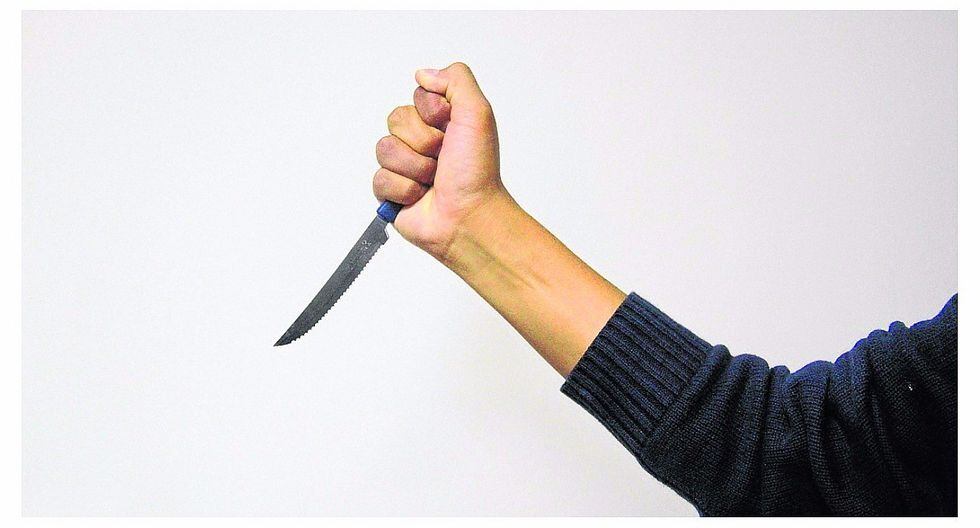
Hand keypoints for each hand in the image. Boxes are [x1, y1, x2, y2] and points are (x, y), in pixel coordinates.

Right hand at [373, 62, 508, 261]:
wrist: (469, 217)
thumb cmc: (477, 172)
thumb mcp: (478, 114)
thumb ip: (456, 80)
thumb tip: (423, 74)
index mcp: (442, 121)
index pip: (416, 97)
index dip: (432, 113)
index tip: (451, 130)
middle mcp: (422, 140)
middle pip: (396, 120)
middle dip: (423, 141)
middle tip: (443, 158)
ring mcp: (405, 165)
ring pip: (385, 149)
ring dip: (414, 167)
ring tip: (433, 181)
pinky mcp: (391, 191)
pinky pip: (379, 178)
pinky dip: (403, 189)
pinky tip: (420, 196)